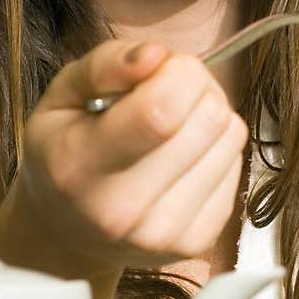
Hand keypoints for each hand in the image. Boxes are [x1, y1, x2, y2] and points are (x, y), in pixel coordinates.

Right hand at [7, 39, 249, 278]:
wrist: (69, 234)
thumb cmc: (63, 154)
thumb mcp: (60, 97)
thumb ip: (104, 65)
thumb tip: (157, 54)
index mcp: (79, 168)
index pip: (161, 110)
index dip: (176, 71)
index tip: (158, 67)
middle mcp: (122, 211)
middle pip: (208, 119)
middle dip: (195, 87)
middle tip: (165, 93)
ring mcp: (163, 234)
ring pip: (231, 138)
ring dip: (208, 116)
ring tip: (171, 126)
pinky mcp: (197, 244)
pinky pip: (238, 166)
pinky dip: (216, 150)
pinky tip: (181, 158)